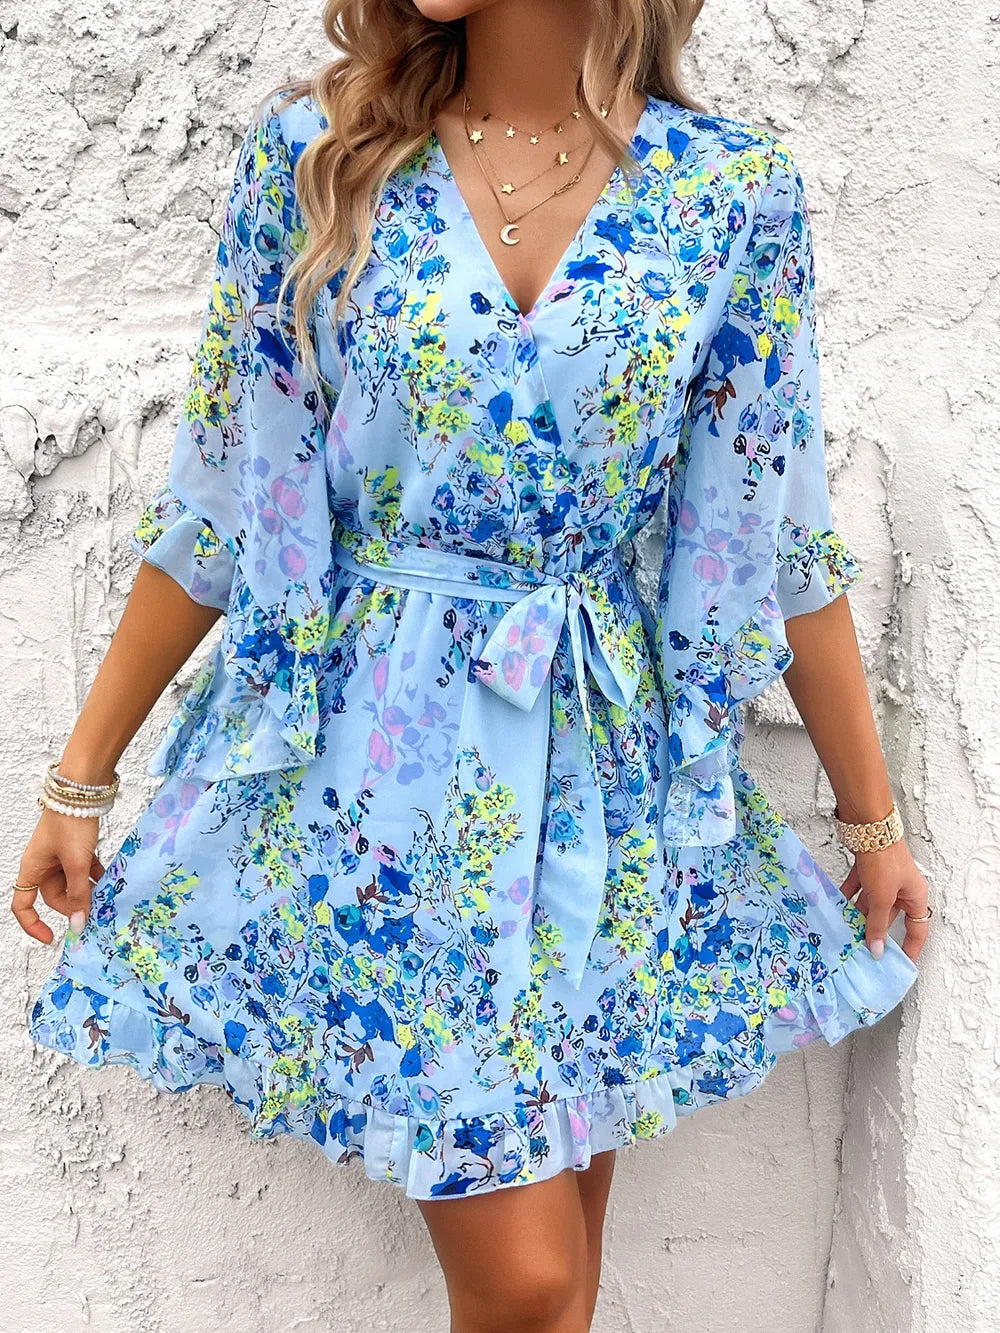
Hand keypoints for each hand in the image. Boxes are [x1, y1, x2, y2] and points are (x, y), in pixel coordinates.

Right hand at [11, 807, 104, 944]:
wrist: (83, 789)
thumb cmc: (71, 822)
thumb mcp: (77, 862)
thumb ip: (79, 893)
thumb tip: (77, 924)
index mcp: (32, 868)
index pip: (22, 905)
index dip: (34, 925)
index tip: (53, 938)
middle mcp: (43, 864)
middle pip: (55, 896)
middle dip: (74, 904)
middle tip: (95, 909)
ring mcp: (60, 856)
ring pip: (73, 883)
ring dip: (89, 889)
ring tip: (107, 894)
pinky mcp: (76, 847)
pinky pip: (84, 870)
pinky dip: (96, 875)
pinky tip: (112, 878)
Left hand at [839, 838, 930, 963]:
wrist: (868, 826)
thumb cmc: (884, 859)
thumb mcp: (881, 898)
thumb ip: (876, 924)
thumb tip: (877, 950)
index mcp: (915, 896)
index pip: (917, 929)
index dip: (910, 947)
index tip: (900, 963)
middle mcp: (902, 888)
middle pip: (888, 916)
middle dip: (873, 930)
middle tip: (859, 947)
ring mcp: (884, 877)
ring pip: (871, 903)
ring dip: (857, 914)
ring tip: (843, 929)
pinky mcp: (868, 867)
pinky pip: (858, 888)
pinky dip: (847, 896)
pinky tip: (835, 905)